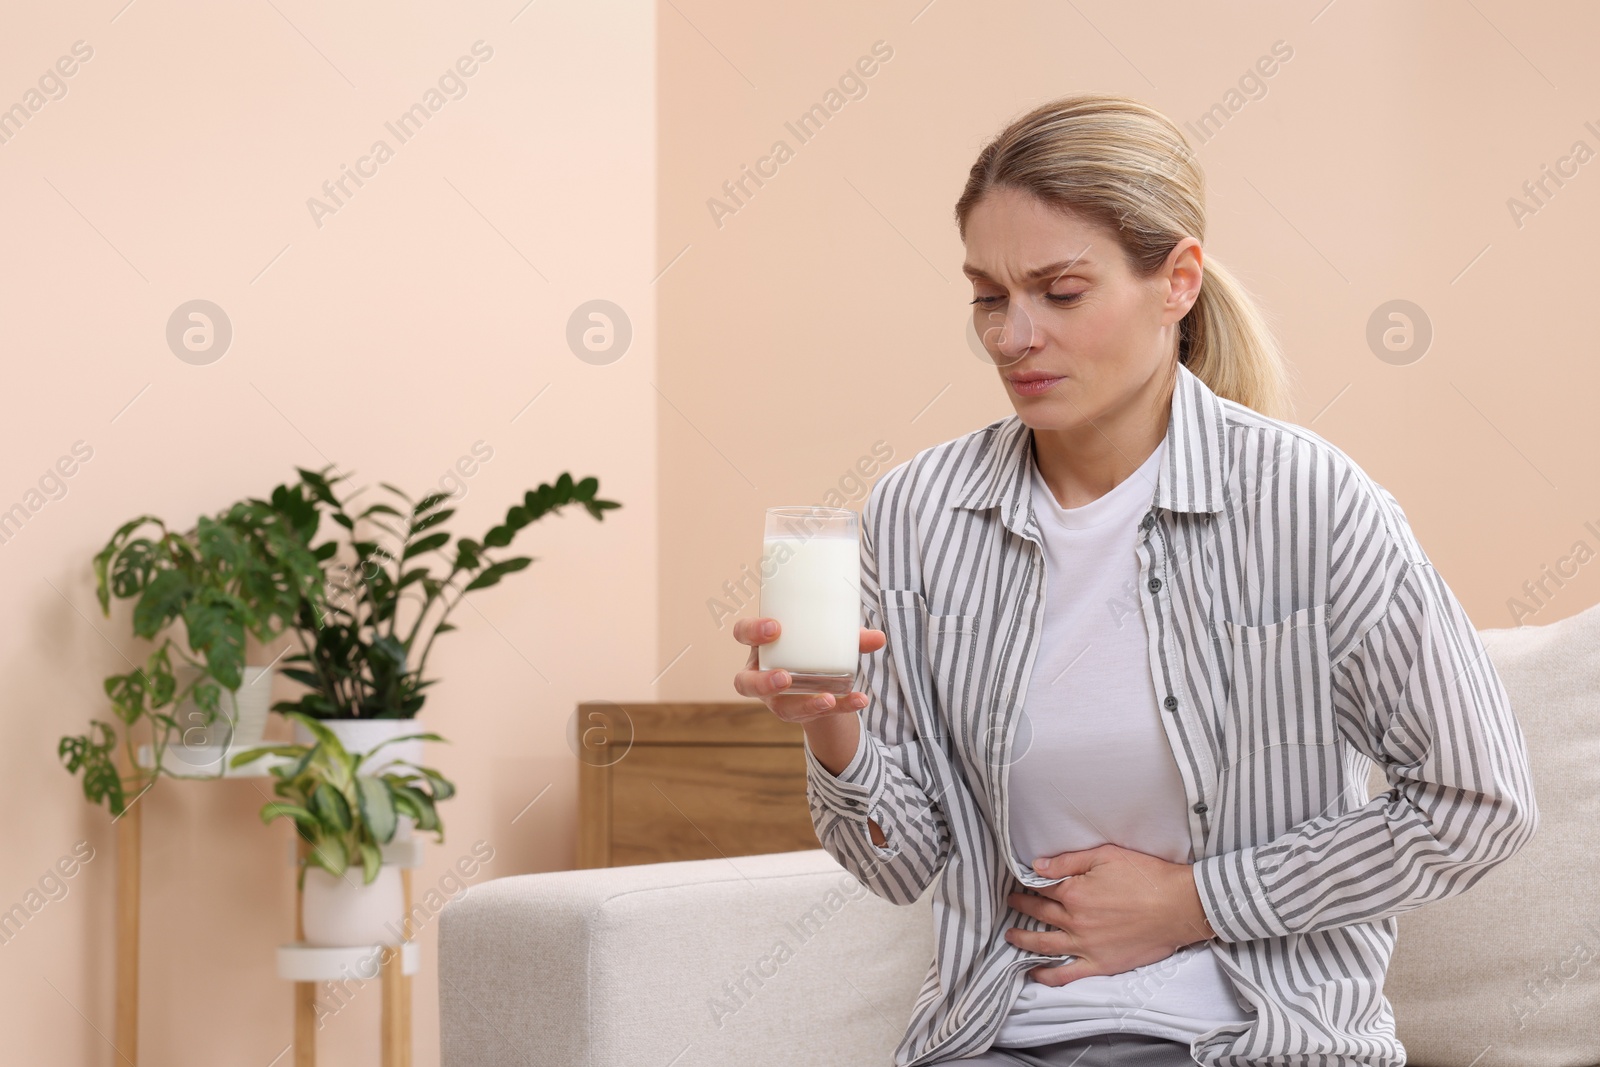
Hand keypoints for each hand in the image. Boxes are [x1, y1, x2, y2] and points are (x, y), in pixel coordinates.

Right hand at [731, 617, 884, 722]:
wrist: (819, 678)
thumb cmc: (813, 646)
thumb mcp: (826, 636)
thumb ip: (851, 637)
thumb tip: (878, 638)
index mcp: (761, 644)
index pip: (742, 634)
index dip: (752, 632)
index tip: (775, 627)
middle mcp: (761, 673)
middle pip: (747, 683)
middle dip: (764, 683)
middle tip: (786, 678)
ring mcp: (777, 698)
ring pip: (780, 707)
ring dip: (803, 705)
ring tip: (827, 699)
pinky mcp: (798, 713)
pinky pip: (815, 714)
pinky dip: (841, 707)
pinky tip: (859, 700)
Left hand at [1001, 843, 1215, 984]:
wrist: (1179, 906)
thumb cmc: (1146, 876)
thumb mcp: (1105, 855)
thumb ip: (1067, 861)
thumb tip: (1036, 866)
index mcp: (1074, 892)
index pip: (1041, 887)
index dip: (1029, 883)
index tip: (1020, 882)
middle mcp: (1075, 921)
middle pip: (1039, 913)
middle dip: (1021, 906)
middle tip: (1011, 903)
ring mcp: (1086, 945)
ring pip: (1044, 944)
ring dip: (1023, 939)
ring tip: (1010, 935)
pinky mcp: (1100, 964)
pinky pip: (1066, 974)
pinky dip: (1046, 975)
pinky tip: (1033, 972)